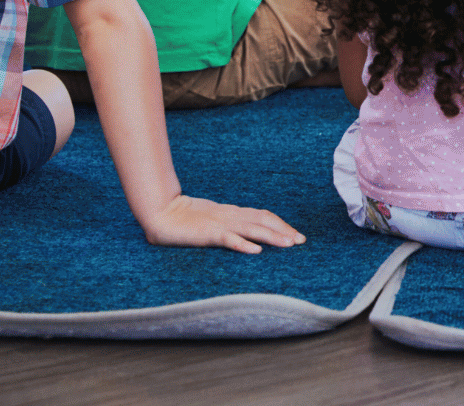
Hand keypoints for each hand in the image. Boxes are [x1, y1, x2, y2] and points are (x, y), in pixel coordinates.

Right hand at [141, 194, 305, 254]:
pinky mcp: (208, 233)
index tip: (296, 234)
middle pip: (264, 220)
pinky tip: (256, 250)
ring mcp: (220, 224)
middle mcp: (231, 216)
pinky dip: (243, 244)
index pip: (263, 216)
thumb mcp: (213, 221)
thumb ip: (228, 226)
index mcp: (233, 213)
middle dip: (284, 230)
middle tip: (301, 240)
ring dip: (272, 236)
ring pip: (252, 228)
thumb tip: (246, 234)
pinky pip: (229, 238)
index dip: (281, 224)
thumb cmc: (186, 218)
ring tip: (289, 243)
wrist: (162, 212)